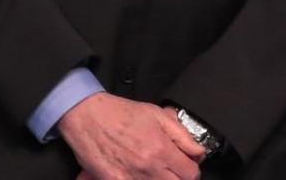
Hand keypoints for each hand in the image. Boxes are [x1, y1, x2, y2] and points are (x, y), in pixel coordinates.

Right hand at [59, 91, 204, 179]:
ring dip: (161, 179)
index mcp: (161, 149)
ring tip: (155, 170)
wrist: (88, 116)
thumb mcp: (157, 115)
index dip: (192, 169)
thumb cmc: (120, 113)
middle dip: (179, 177)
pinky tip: (139, 174)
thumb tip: (198, 151)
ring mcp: (131, 178)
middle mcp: (148, 167)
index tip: (187, 165)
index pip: (191, 173)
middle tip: (173, 169)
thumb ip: (182, 135)